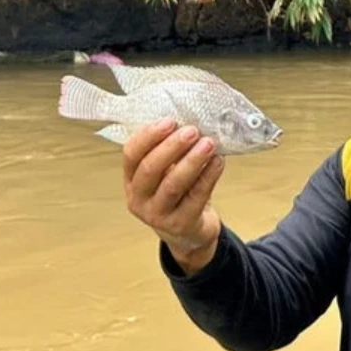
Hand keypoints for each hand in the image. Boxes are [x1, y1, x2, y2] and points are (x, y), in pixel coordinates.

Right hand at [123, 118, 225, 274]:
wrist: (188, 231)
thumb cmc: (178, 193)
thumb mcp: (165, 172)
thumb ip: (169, 150)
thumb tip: (189, 119)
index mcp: (132, 179)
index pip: (131, 154)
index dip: (149, 136)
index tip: (170, 120)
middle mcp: (139, 198)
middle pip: (150, 169)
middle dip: (172, 147)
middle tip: (192, 130)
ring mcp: (158, 215)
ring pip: (173, 185)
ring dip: (192, 161)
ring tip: (209, 143)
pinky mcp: (181, 224)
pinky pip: (196, 197)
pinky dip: (209, 176)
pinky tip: (219, 161)